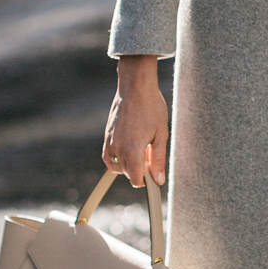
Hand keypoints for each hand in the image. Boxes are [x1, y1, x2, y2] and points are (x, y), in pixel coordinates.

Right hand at [103, 55, 168, 186]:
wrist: (136, 88)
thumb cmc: (152, 108)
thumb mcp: (161, 135)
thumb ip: (158, 160)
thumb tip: (158, 180)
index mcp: (133, 151)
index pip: (136, 180)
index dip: (147, 180)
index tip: (154, 172)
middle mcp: (118, 149)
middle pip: (128, 174)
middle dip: (140, 169)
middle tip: (151, 151)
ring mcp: (110, 143)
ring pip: (117, 167)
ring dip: (129, 164)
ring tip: (141, 148)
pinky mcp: (106, 137)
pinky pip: (108, 158)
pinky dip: (116, 160)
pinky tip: (128, 151)